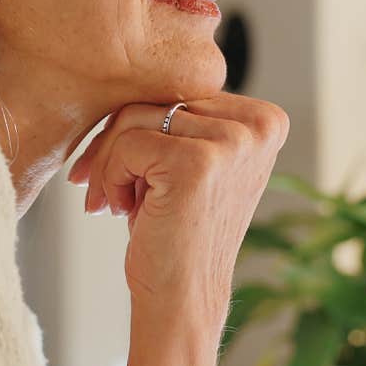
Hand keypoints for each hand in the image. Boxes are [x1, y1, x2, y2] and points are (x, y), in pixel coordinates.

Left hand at [66, 92, 289, 311]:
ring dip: (110, 163)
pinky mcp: (198, 163)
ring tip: (115, 203)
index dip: (138, 125)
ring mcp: (232, 142)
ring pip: (135, 118)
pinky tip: (121, 210)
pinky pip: (127, 144)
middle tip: (100, 189)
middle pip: (156, 98)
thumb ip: (179, 117)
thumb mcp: (189, 162)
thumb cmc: (175, 232)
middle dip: (115, 143)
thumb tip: (122, 67)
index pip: (179, 90)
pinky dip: (110, 177)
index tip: (119, 168)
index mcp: (265, 119)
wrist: (181, 298)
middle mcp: (258, 125)